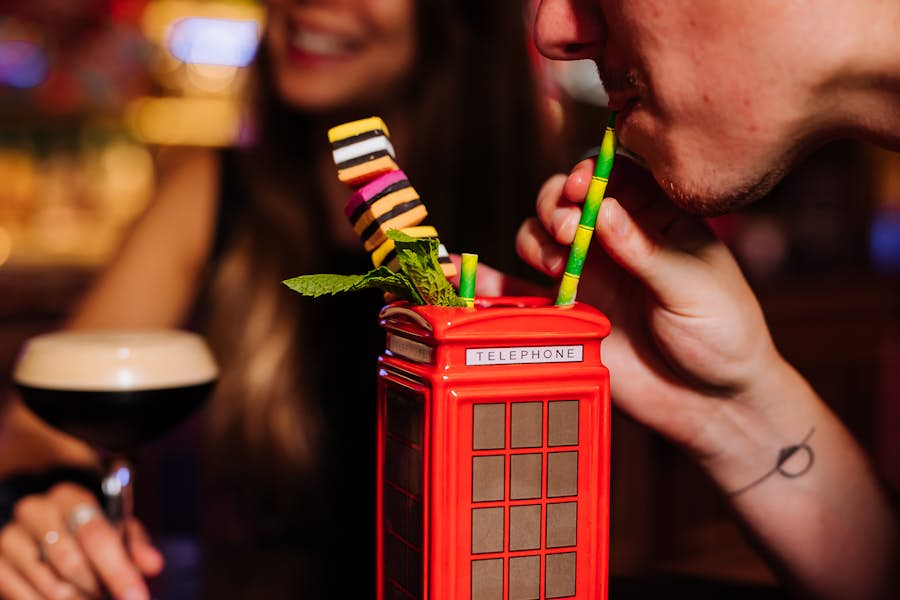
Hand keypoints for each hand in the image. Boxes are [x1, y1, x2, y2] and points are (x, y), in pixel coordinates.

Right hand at [0, 483, 162, 599]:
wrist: (44, 524)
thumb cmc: (89, 529)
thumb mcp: (116, 528)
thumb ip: (135, 545)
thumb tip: (153, 565)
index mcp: (69, 496)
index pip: (97, 536)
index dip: (119, 571)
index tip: (137, 597)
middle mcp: (35, 512)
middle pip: (71, 564)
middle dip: (98, 590)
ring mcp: (10, 538)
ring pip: (51, 586)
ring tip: (95, 598)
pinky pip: (26, 598)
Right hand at [515, 158, 784, 462]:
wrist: (712, 404)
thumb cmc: (723, 335)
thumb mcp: (693, 285)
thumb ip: (645, 249)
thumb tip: (603, 208)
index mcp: (656, 222)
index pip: (614, 176)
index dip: (590, 171)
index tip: (580, 186)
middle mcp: (615, 243)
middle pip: (567, 201)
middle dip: (557, 205)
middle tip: (569, 232)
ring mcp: (589, 278)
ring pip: (540, 238)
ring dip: (536, 239)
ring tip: (556, 265)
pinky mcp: (567, 317)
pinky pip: (523, 295)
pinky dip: (495, 285)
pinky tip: (472, 276)